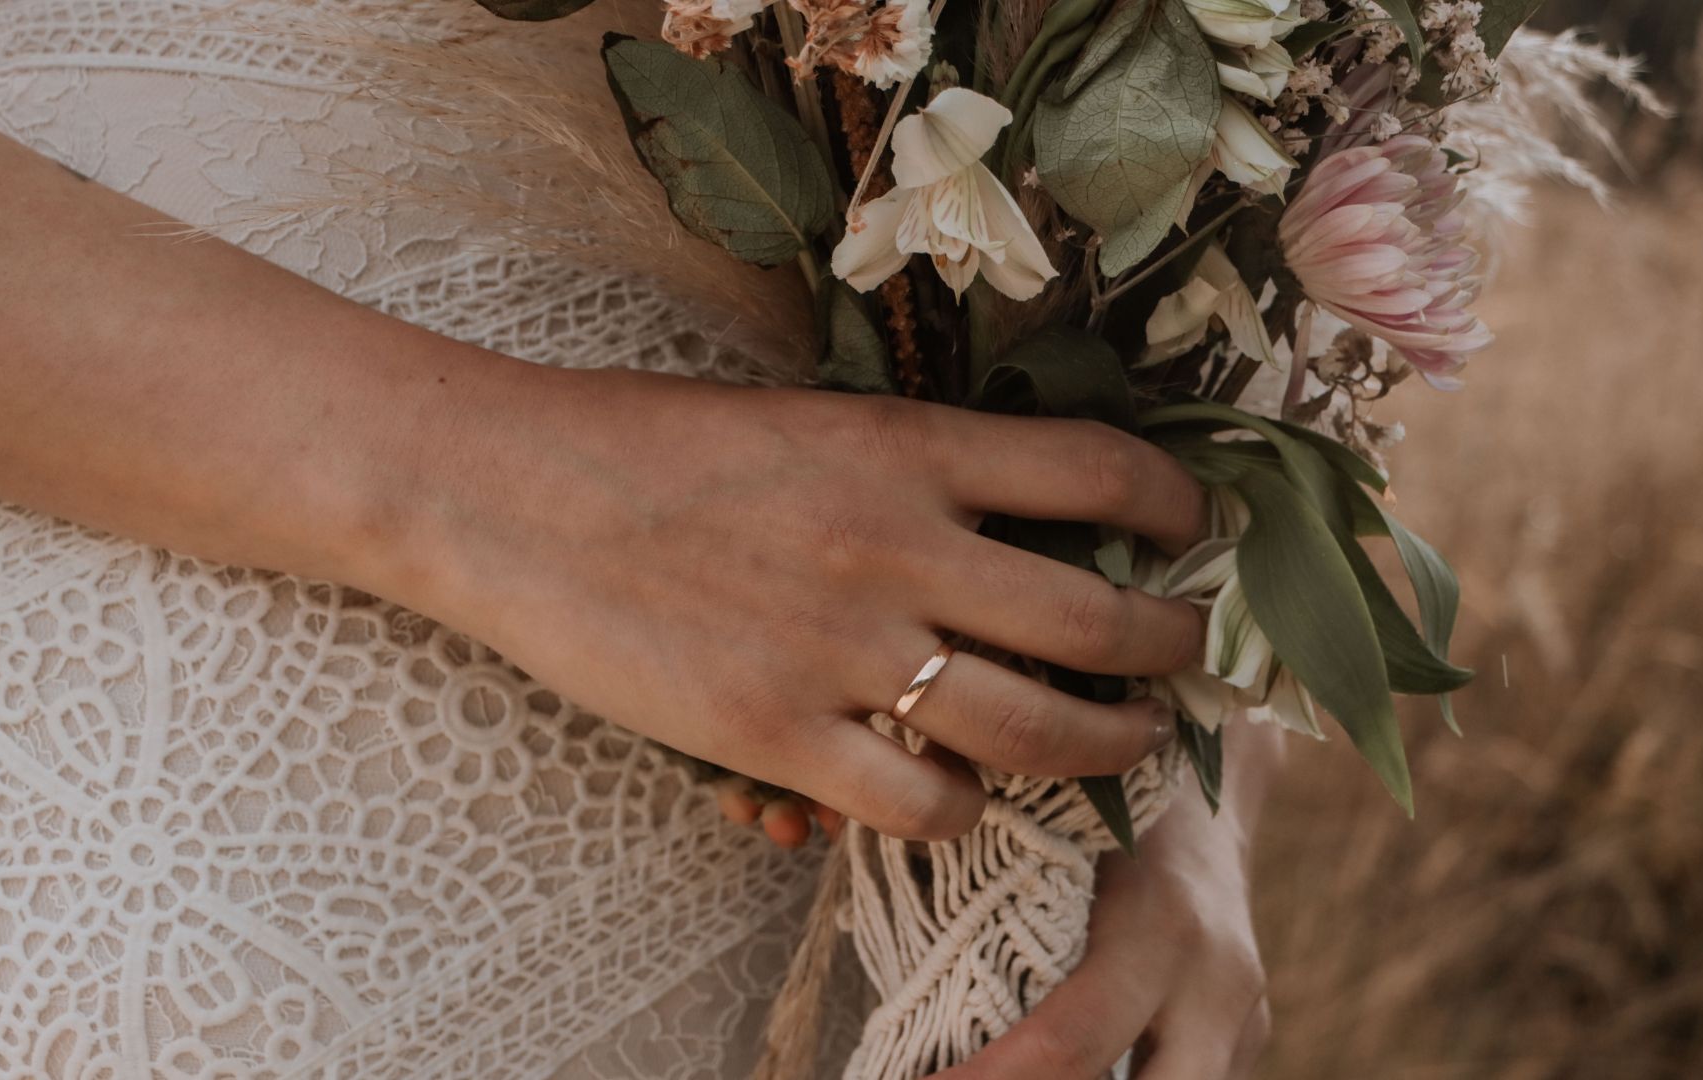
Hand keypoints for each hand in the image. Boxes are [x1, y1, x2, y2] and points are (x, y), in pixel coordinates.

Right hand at [378, 366, 1207, 841]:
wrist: (507, 492)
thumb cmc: (646, 444)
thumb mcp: (802, 420)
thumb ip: (910, 471)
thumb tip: (1011, 521)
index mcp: (907, 447)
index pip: (1098, 468)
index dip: (1175, 502)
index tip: (1194, 526)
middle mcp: (900, 546)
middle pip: (1101, 617)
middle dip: (1173, 648)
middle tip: (1186, 660)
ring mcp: (845, 650)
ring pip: (1039, 727)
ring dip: (1110, 744)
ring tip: (1128, 742)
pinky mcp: (781, 737)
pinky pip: (928, 802)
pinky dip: (967, 810)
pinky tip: (963, 797)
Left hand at [936, 723, 1285, 1079]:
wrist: (1211, 792)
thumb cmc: (1108, 802)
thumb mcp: (1060, 832)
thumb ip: (1001, 905)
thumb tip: (909, 980)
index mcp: (1157, 927)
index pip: (1066, 1046)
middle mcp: (1212, 986)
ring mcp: (1242, 1022)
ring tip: (998, 1073)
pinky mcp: (1247, 1041)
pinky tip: (1048, 1073)